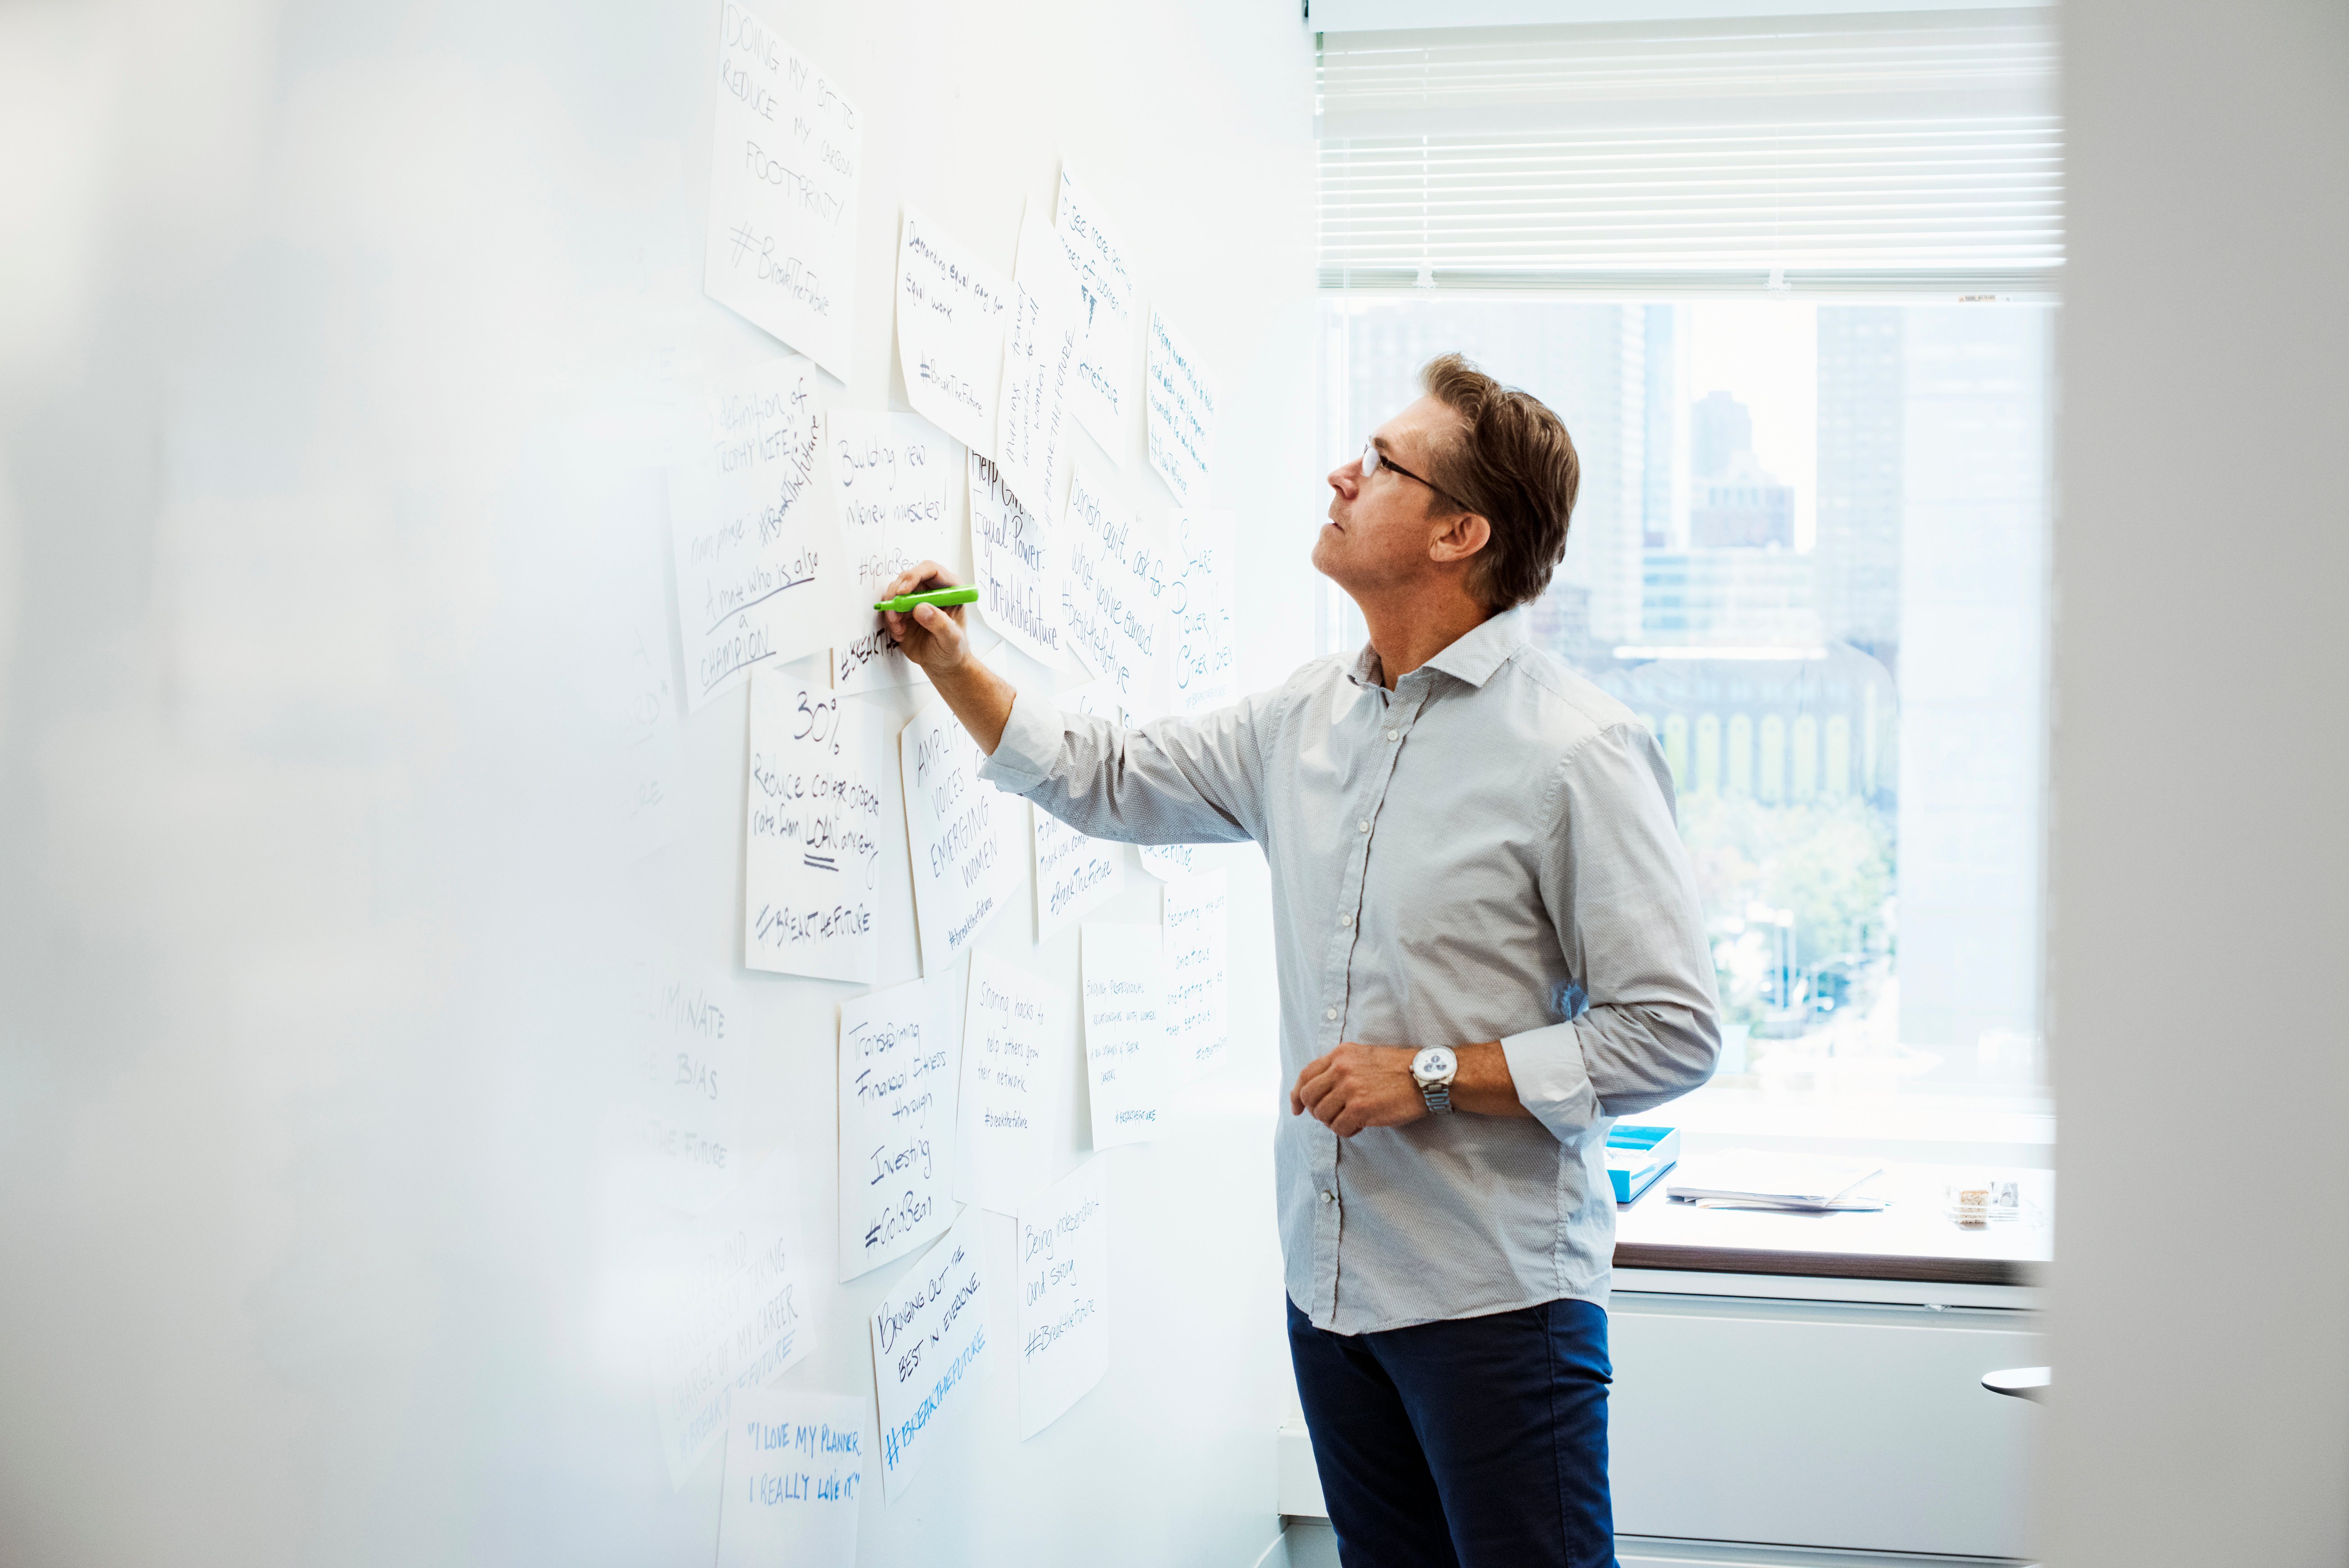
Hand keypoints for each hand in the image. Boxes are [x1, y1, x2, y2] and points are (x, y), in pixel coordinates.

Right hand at [878, 560, 971, 673]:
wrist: (942, 663)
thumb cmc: (953, 649)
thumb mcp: (952, 640)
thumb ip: (940, 624)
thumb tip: (921, 608)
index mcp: (950, 590)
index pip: (930, 570)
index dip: (914, 576)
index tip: (902, 592)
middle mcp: (932, 590)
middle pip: (907, 578)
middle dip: (896, 596)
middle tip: (895, 617)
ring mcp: (917, 598)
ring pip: (895, 593)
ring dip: (892, 611)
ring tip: (900, 630)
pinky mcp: (904, 609)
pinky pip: (890, 607)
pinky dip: (891, 620)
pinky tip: (900, 634)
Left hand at [1289, 1043, 1425, 1137]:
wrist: (1424, 1076)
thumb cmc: (1397, 1069)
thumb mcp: (1363, 1056)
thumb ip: (1340, 1067)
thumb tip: (1320, 1089)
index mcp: (1340, 1054)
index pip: (1305, 1075)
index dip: (1297, 1094)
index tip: (1297, 1108)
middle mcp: (1341, 1069)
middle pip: (1309, 1097)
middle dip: (1317, 1111)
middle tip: (1333, 1116)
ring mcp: (1349, 1089)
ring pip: (1322, 1115)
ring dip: (1334, 1122)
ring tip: (1353, 1119)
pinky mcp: (1360, 1108)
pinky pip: (1339, 1128)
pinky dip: (1347, 1131)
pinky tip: (1361, 1125)